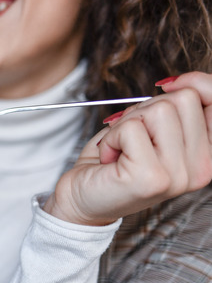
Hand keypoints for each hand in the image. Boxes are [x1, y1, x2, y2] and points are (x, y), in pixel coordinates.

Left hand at [45, 72, 211, 225]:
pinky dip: (111, 137)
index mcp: (206, 156)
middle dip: (146, 108)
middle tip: (130, 137)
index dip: (196, 83)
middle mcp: (201, 169)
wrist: (82, 199)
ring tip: (120, 148)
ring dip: (126, 123)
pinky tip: (110, 158)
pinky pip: (131, 128)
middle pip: (183, 100)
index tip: (166, 87)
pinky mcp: (151, 178)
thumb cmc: (113, 163)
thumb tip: (176, 84)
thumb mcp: (150, 130)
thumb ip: (172, 109)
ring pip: (158, 110)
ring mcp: (178, 176)